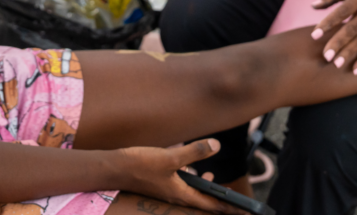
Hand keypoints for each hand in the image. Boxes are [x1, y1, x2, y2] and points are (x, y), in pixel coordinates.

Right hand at [118, 140, 245, 214]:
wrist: (114, 168)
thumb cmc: (140, 165)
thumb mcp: (171, 157)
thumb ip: (194, 152)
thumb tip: (215, 147)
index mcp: (181, 194)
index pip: (210, 204)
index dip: (227, 207)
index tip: (241, 210)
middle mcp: (175, 196)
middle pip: (202, 202)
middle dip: (217, 200)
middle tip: (232, 200)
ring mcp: (166, 190)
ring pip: (190, 193)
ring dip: (203, 189)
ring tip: (212, 180)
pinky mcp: (159, 183)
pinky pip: (180, 185)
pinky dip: (189, 179)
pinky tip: (188, 168)